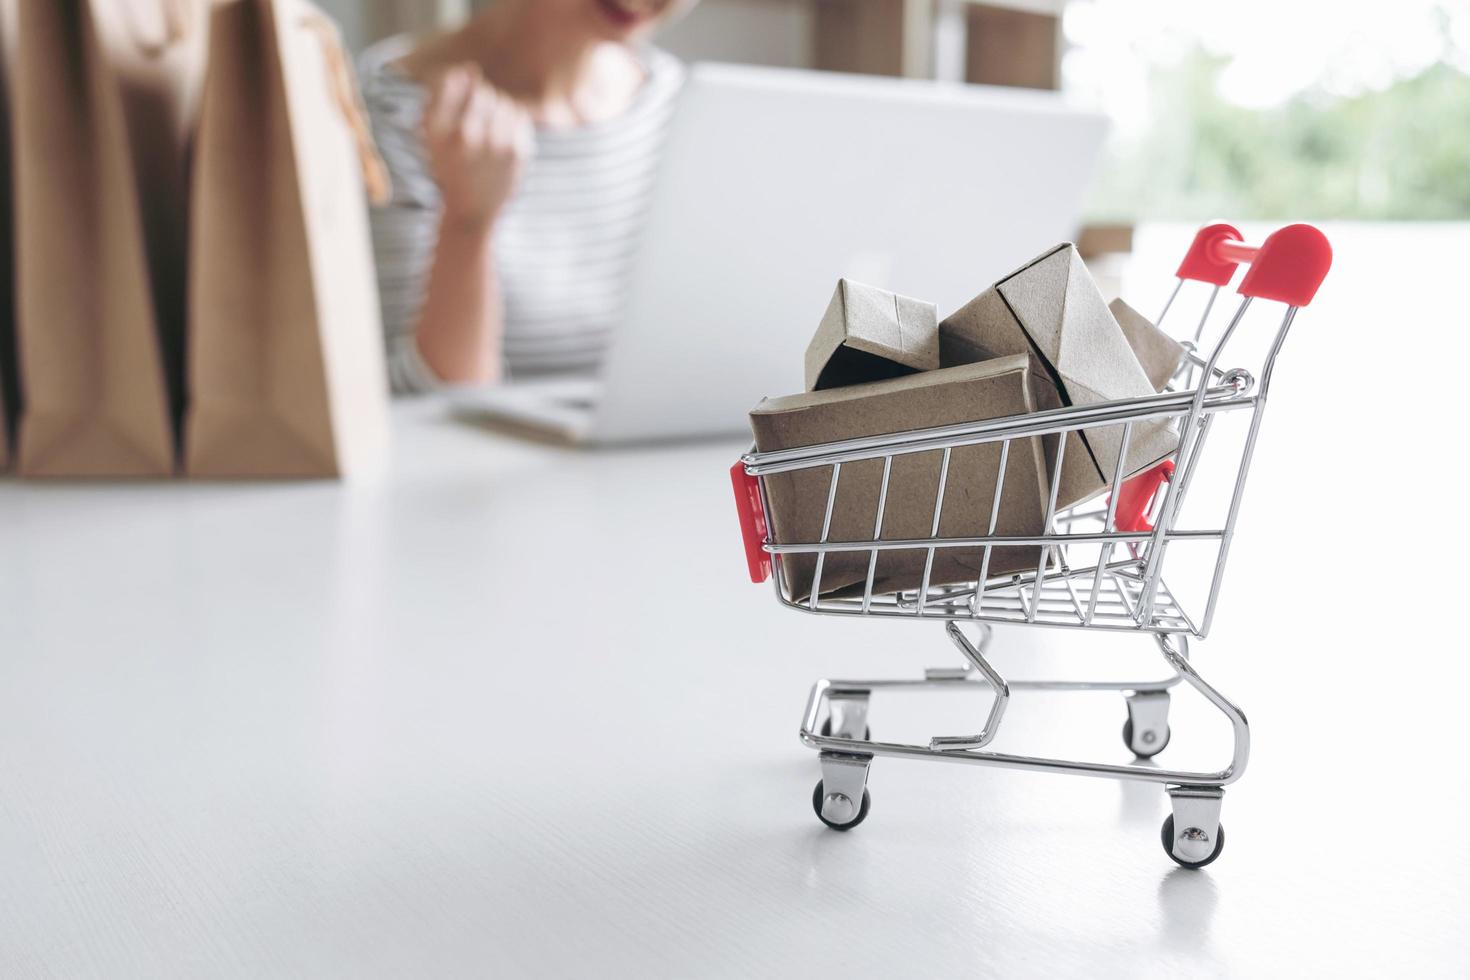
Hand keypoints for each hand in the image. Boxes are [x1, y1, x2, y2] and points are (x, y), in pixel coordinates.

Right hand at [423, 64, 532, 231]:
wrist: (471, 210)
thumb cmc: (448, 166)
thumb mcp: (431, 133)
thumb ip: (443, 97)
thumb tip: (469, 70)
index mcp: (438, 129)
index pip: (457, 80)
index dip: (462, 87)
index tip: (463, 105)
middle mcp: (465, 136)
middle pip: (483, 92)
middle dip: (481, 102)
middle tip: (475, 125)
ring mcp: (494, 145)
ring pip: (503, 103)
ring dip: (497, 112)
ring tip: (488, 134)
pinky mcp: (517, 152)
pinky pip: (519, 117)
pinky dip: (512, 123)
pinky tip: (501, 140)